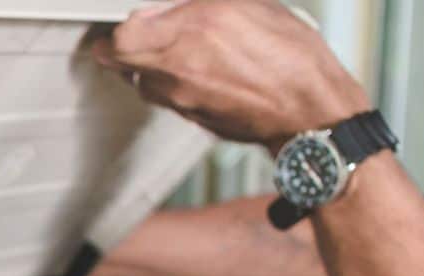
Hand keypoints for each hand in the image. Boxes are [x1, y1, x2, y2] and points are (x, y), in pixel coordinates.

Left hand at [91, 0, 369, 150]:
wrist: (309, 113)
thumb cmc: (292, 59)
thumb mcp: (253, 6)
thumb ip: (202, 5)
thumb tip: (169, 5)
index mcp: (193, 30)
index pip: (123, 32)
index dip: (122, 24)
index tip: (136, 17)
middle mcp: (178, 67)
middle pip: (114, 58)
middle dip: (118, 45)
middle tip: (134, 34)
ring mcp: (179, 96)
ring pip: (138, 79)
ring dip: (144, 65)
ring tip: (169, 52)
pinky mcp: (188, 116)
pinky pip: (163, 97)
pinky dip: (168, 84)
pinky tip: (193, 72)